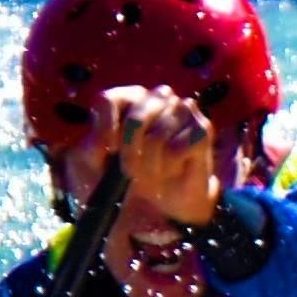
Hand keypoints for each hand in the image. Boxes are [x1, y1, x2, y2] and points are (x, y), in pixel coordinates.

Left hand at [97, 82, 221, 233]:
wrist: (167, 198)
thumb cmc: (135, 173)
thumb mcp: (100, 163)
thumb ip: (94, 148)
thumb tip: (102, 143)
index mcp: (130, 99)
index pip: (108, 100)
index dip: (105, 128)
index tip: (109, 150)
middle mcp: (158, 97)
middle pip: (135, 118)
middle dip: (131, 152)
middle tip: (129, 172)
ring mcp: (183, 109)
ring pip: (157, 136)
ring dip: (151, 164)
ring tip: (153, 172)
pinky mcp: (201, 128)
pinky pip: (176, 149)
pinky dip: (169, 167)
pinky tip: (172, 170)